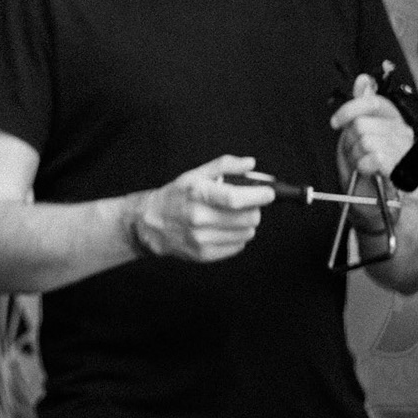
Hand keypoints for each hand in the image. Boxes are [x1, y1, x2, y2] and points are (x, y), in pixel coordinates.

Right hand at [130, 154, 273, 261]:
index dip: (258, 195)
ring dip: (245, 225)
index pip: (236, 198)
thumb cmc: (176, 197)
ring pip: (247, 233)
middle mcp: (198, 217)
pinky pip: (237, 247)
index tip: (268, 193)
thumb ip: (224, 166)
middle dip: (253, 209)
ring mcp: (201, 238)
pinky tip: (222, 230)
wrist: (150, 222)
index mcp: (197, 194)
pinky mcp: (204, 254)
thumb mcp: (194, 175)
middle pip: (249, 218)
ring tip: (231, 218)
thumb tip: (249, 163)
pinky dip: (235, 238)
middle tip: (244, 205)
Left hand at [331, 73, 414, 185]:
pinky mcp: (405, 168)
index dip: (350, 109)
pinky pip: (374, 157)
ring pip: (366, 141)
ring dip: (356, 156)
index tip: (336, 123)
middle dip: (350, 142)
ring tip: (363, 165)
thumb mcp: (359, 136)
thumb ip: (361, 109)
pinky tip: (369, 171)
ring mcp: (407, 150)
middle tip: (356, 155)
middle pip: (362, 125)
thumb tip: (364, 80)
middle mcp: (404, 133)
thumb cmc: (370, 170)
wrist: (380, 204)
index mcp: (394, 122)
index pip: (374, 102)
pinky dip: (364, 166)